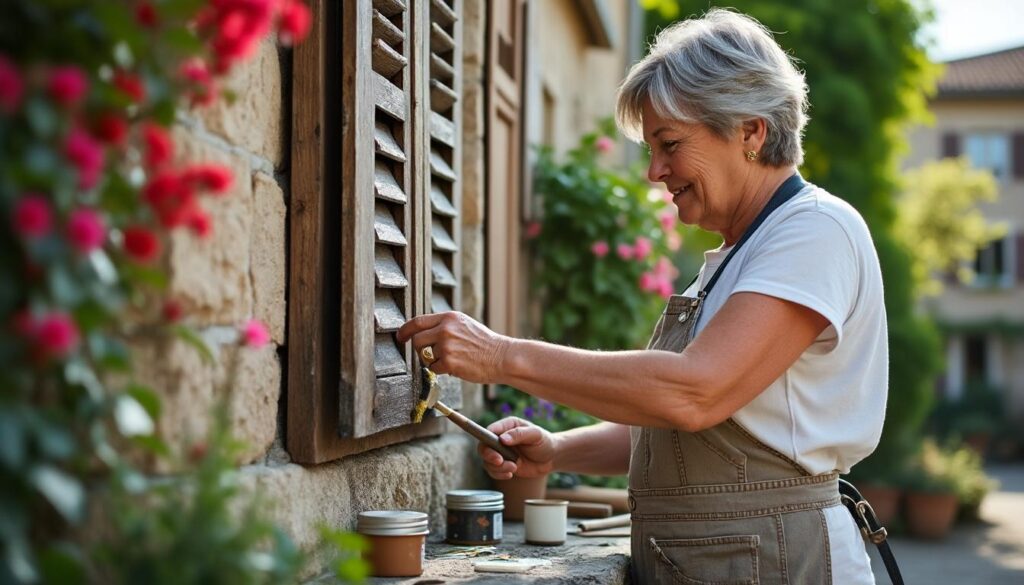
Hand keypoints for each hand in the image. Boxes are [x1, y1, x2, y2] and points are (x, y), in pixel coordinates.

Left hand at [396, 311, 511, 383]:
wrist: (501, 357)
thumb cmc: (485, 343)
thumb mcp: (464, 325)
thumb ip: (444, 325)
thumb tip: (423, 332)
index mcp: (449, 317)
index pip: (418, 321)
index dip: (405, 330)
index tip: (400, 337)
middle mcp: (445, 329)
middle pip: (417, 340)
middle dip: (419, 350)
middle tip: (427, 355)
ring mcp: (446, 345)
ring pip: (426, 356)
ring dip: (435, 361)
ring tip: (454, 359)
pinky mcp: (448, 362)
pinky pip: (434, 369)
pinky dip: (442, 371)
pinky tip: (457, 366)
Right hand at [478, 417, 555, 479]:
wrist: (552, 458)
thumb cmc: (545, 441)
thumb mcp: (535, 434)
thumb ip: (519, 434)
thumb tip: (503, 439)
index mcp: (508, 426)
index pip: (491, 430)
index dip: (488, 438)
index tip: (496, 446)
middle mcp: (501, 439)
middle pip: (483, 447)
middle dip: (489, 455)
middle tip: (500, 461)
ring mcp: (501, 453)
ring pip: (487, 461)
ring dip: (498, 467)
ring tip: (514, 467)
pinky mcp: (503, 465)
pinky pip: (493, 471)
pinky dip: (499, 474)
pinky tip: (511, 474)